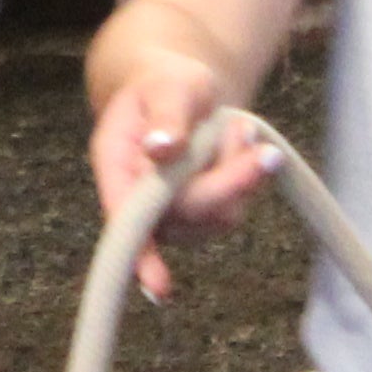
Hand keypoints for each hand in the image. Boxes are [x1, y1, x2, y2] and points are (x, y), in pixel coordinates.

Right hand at [86, 49, 273, 298]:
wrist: (177, 91)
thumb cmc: (164, 83)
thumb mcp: (167, 84)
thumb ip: (166, 114)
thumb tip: (162, 149)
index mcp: (114, 164)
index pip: (123, 215)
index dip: (140, 253)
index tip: (159, 287)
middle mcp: (137, 198)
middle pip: (185, 215)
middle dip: (228, 182)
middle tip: (256, 139)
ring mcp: (171, 213)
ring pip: (216, 217)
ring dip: (238, 172)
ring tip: (236, 126)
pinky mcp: (200, 216)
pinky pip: (233, 210)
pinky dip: (245, 177)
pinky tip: (238, 143)